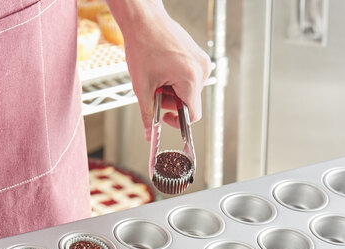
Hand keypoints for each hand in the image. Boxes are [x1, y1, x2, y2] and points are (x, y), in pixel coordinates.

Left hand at [108, 1, 211, 139]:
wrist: (144, 18)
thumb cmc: (142, 45)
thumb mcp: (142, 86)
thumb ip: (147, 114)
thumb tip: (149, 134)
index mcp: (190, 79)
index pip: (192, 115)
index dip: (177, 121)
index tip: (165, 117)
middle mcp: (201, 71)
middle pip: (189, 102)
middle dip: (170, 101)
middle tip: (154, 87)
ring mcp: (202, 62)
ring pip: (189, 91)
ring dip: (173, 90)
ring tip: (158, 75)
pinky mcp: (199, 57)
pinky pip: (191, 78)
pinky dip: (177, 79)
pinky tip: (165, 67)